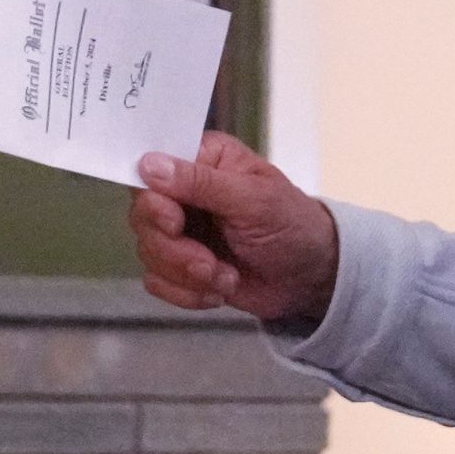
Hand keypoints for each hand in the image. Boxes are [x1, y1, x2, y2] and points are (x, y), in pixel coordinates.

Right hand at [131, 132, 341, 327]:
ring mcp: (181, 230)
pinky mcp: (180, 265)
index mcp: (203, 159)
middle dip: (174, 249)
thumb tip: (148, 164)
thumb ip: (201, 182)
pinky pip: (156, 281)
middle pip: (143, 216)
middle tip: (208, 263)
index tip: (175, 222)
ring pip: (147, 251)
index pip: (151, 169)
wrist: (311, 279)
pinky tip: (218, 290)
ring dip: (185, 274)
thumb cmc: (293, 226)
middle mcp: (184, 191)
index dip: (153, 199)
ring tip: (225, 277)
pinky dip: (186, 293)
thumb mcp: (254, 199)